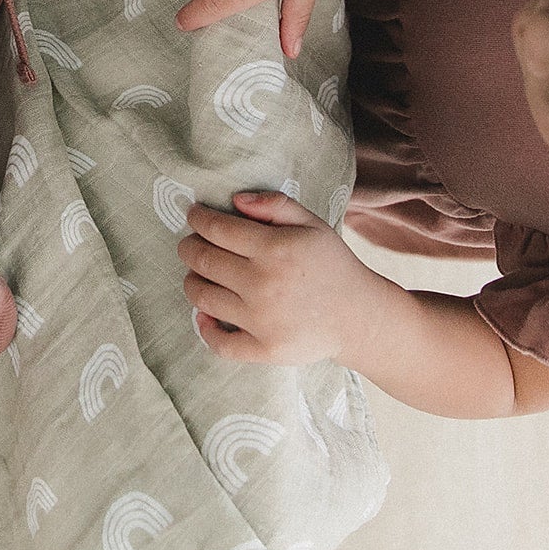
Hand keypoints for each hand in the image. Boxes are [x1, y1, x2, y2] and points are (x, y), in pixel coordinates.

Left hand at [178, 192, 380, 365]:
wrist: (360, 317)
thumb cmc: (332, 264)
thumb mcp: (311, 224)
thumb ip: (275, 205)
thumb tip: (236, 200)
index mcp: (275, 249)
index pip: (217, 228)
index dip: (198, 218)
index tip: (193, 215)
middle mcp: (264, 284)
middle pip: (202, 260)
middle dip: (188, 247)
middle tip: (190, 243)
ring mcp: (262, 321)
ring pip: (202, 296)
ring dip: (191, 281)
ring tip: (198, 274)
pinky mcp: (265, 349)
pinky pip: (219, 343)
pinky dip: (204, 328)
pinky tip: (204, 314)